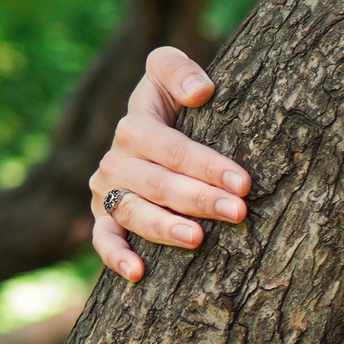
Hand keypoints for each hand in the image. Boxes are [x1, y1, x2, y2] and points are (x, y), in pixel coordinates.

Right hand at [89, 47, 252, 282]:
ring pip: (132, 213)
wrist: (155, 127)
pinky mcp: (102, 217)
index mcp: (135, 126)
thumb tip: (200, 92)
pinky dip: (115, 256)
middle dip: (198, 199)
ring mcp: (106, 191)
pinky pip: (103, 239)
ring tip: (198, 239)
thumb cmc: (174, 102)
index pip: (172, 149)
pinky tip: (138, 273)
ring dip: (165, 228)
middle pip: (157, 184)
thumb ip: (177, 70)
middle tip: (237, 212)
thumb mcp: (171, 73)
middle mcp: (116, 160)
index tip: (242, 182)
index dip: (207, 165)